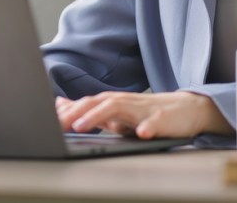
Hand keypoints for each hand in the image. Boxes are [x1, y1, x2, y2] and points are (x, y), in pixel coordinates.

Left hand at [55, 91, 232, 139]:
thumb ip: (95, 112)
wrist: (187, 109)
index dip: (69, 110)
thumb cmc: (148, 113)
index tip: (49, 118)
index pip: (88, 103)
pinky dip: (148, 127)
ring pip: (120, 108)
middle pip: (98, 102)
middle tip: (60, 124)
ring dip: (99, 116)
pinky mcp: (164, 119)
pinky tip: (142, 134)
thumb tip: (65, 108)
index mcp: (115, 102)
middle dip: (77, 112)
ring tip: (83, 126)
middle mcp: (126, 102)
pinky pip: (155, 123)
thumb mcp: (119, 114)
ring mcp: (145, 110)